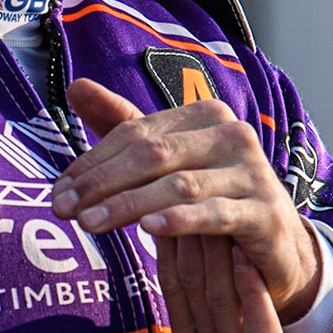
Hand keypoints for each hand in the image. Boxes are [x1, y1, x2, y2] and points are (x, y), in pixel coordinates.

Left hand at [54, 78, 321, 320]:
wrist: (275, 246)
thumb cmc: (213, 198)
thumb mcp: (168, 163)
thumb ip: (124, 125)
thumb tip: (75, 86)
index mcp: (204, 116)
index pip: (135, 133)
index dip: (92, 162)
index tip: (57, 192)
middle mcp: (232, 135)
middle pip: (153, 155)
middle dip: (101, 183)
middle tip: (62, 209)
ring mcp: (252, 173)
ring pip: (178, 185)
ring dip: (127, 205)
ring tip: (89, 224)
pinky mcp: (264, 213)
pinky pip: (215, 214)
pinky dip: (180, 220)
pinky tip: (149, 230)